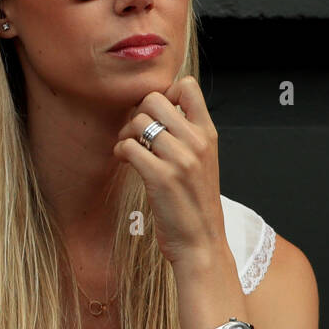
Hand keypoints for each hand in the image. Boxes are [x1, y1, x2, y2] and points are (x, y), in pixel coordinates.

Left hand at [113, 76, 227, 269]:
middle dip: (137, 113)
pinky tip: (125, 161)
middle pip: (154, 98)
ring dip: (125, 133)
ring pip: (138, 121)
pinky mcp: (161, 177)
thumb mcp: (203, 161)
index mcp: (209, 134)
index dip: (164, 92)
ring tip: (129, 149)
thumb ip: (187, 135)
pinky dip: (120, 151)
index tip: (155, 114)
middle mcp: (197, 141)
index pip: (188, 86)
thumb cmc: (195, 202)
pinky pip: (128, 146)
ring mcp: (180, 159)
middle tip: (135, 133)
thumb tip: (158, 110)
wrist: (201, 242)